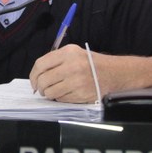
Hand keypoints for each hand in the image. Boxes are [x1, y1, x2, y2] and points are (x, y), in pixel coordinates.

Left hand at [29, 46, 151, 102]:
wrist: (118, 73)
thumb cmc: (94, 63)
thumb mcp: (76, 54)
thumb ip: (57, 61)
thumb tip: (37, 75)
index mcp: (68, 52)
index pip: (40, 64)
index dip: (33, 75)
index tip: (33, 81)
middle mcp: (71, 65)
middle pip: (43, 80)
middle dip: (40, 87)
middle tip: (43, 90)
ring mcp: (76, 80)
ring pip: (50, 92)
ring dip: (49, 95)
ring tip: (55, 92)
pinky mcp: (81, 93)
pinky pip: (61, 99)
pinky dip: (60, 99)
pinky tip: (66, 95)